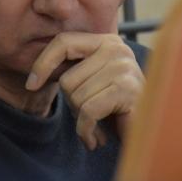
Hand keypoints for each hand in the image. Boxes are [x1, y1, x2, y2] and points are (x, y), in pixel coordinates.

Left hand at [25, 32, 144, 150]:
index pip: (64, 41)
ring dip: (82, 119)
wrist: (151, 134)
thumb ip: (73, 71)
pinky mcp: (127, 90)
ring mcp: (124, 67)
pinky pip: (87, 112)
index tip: (30, 84)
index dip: (42, 63)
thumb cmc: (116, 110)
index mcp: (107, 41)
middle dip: (73, 105)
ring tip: (100, 123)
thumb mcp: (92, 83)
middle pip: (67, 78)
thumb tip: (34, 76)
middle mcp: (117, 48)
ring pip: (76, 97)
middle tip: (92, 115)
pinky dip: (86, 131)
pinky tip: (96, 139)